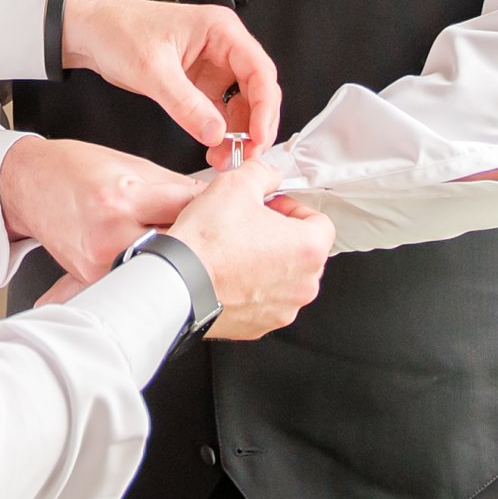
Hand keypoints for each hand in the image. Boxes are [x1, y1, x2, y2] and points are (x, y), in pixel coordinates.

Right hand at [0, 136, 208, 285]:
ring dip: (180, 261)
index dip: (216, 209)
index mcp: (123, 198)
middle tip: (219, 238)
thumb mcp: (132, 165)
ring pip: (162, 268)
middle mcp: (110, 234)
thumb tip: (216, 203)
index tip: (230, 210)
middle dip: (202, 240)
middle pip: (181, 246)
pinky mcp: (94, 280)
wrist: (30, 185)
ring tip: (189, 252)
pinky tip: (160, 267)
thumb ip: (176, 187)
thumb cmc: (75, 170)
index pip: (189, 208)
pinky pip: (136, 281)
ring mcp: (101, 264)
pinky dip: (152, 274)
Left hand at [61, 0, 279, 161]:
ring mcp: (211, 65)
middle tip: (246, 154)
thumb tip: (216, 134)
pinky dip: (218, 130)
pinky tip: (213, 148)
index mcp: (220, 30)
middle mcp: (222, 46)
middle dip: (254, 125)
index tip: (259, 137)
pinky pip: (218, 109)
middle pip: (256, 90)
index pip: (260, 71)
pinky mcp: (197, 82)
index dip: (265, 108)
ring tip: (225, 158)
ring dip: (237, 132)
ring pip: (240, 104)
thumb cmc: (119, 30)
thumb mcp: (152, 70)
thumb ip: (186, 104)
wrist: (90, 31)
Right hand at [167, 165, 333, 340]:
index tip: (273, 206)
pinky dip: (251, 288)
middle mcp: (303, 284)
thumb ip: (262, 173)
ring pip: (284, 279)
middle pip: (304, 252)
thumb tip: (267, 175)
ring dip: (267, 263)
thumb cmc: (206, 242)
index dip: (293, 208)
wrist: (177, 283)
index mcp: (308, 249)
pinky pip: (264, 301)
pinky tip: (228, 274)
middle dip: (280, 236)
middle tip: (250, 225)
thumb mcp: (235, 184)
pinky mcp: (260, 325)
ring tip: (235, 250)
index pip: (321, 222)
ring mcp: (282, 309)